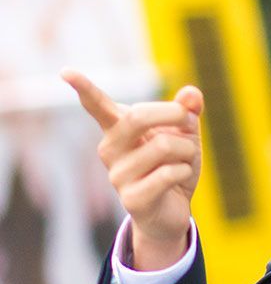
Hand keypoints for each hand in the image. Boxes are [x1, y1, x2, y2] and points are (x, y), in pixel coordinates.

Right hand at [63, 71, 202, 269]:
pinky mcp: (131, 199)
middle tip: (189, 122)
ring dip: (187, 150)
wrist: (173, 211)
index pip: (98, 106)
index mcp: (118, 129)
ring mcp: (117, 175)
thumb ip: (187, 112)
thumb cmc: (174, 166)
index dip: (84, 88)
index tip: (65, 71)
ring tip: (183, 161)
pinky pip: (168, 173)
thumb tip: (192, 94)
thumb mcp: (185, 135)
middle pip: (137, 117)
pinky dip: (185, 171)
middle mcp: (110, 149)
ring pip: (164, 146)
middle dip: (174, 114)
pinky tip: (178, 180)